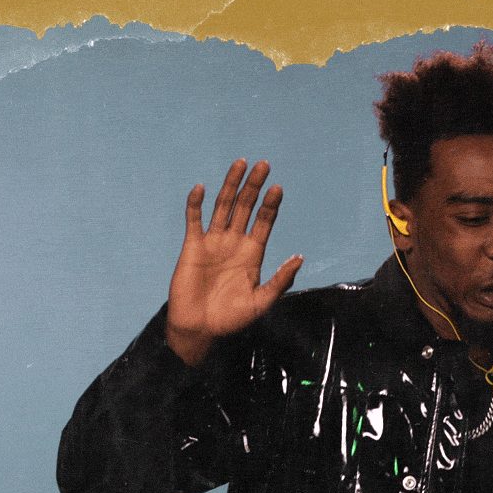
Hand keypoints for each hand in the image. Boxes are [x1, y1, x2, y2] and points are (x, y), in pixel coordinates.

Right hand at [166, 159, 302, 365]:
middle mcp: (234, 242)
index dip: (271, 205)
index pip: (264, 221)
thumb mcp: (262, 301)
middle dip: (254, 186)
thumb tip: (299, 258)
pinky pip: (194, 220)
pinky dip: (196, 204)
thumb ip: (280, 281)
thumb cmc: (232, 319)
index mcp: (253, 253)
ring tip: (240, 164)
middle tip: (264, 165)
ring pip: (223, 206)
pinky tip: (202, 188)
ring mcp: (213, 242)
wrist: (200, 329)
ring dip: (230, 185)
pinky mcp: (192, 246)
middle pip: (245, 207)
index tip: (278, 188)